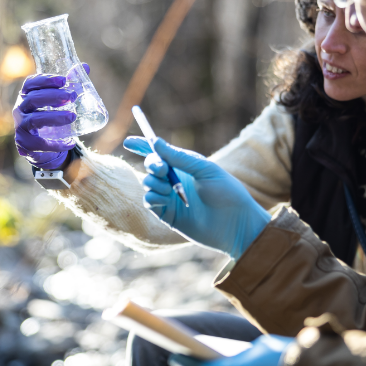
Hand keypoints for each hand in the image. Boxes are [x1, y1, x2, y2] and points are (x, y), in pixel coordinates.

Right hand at [13, 63, 88, 169]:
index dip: (45, 80)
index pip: (30, 83)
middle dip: (53, 96)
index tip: (63, 80)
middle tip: (71, 97)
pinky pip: (39, 143)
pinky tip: (70, 142)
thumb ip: (70, 84)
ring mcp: (21, 127)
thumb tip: (85, 67)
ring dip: (55, 117)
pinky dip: (56, 143)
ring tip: (73, 116)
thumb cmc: (50, 117)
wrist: (43, 147)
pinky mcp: (25, 144)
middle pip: (33, 99)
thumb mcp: (59, 101)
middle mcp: (20, 110)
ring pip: (35, 119)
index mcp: (26, 96)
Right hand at [128, 138, 270, 259]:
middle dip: (152, 163)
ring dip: (153, 182)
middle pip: (152, 166)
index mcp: (186, 166)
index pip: (161, 153)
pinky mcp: (167, 215)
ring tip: (168, 187)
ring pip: (148, 183)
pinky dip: (152, 197)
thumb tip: (154, 141)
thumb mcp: (205, 170)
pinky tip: (165, 198)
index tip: (129, 142)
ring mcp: (171, 198)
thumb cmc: (227, 193)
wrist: (236, 224)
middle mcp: (176, 180)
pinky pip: (150, 201)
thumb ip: (179, 157)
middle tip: (161, 168)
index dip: (143, 146)